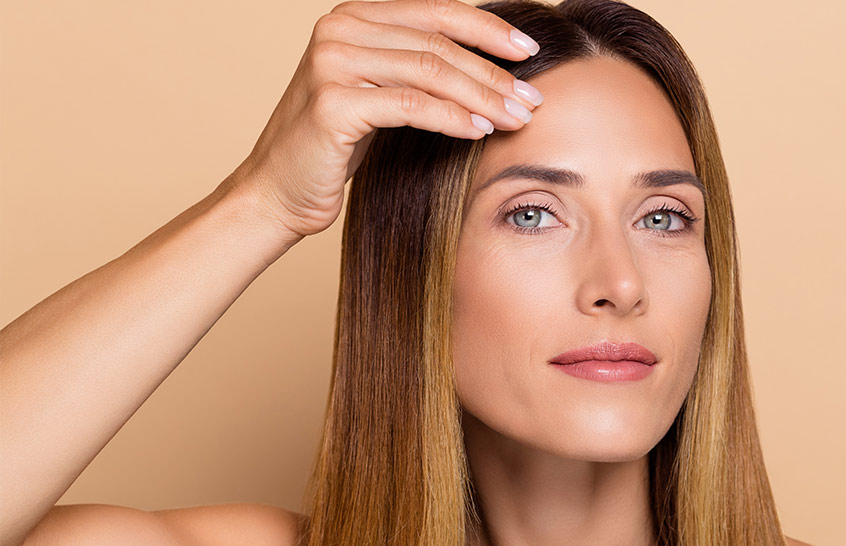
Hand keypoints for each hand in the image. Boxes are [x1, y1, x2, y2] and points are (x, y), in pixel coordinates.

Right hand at [228, 0, 543, 237]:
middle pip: (437, 44)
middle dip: (493, 73)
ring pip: (429, 73)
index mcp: (353, 17)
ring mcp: (331, 63)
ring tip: (517, 118)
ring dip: (482, 97)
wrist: (276, 192)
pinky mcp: (332, 104)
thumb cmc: (333, 147)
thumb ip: (416, 68)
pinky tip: (480, 131)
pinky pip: (410, 106)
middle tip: (532, 99)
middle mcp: (338, 29)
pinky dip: (451, 118)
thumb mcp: (378, 94)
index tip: (529, 50)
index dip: (487, 29)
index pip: (436, 12)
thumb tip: (493, 65)